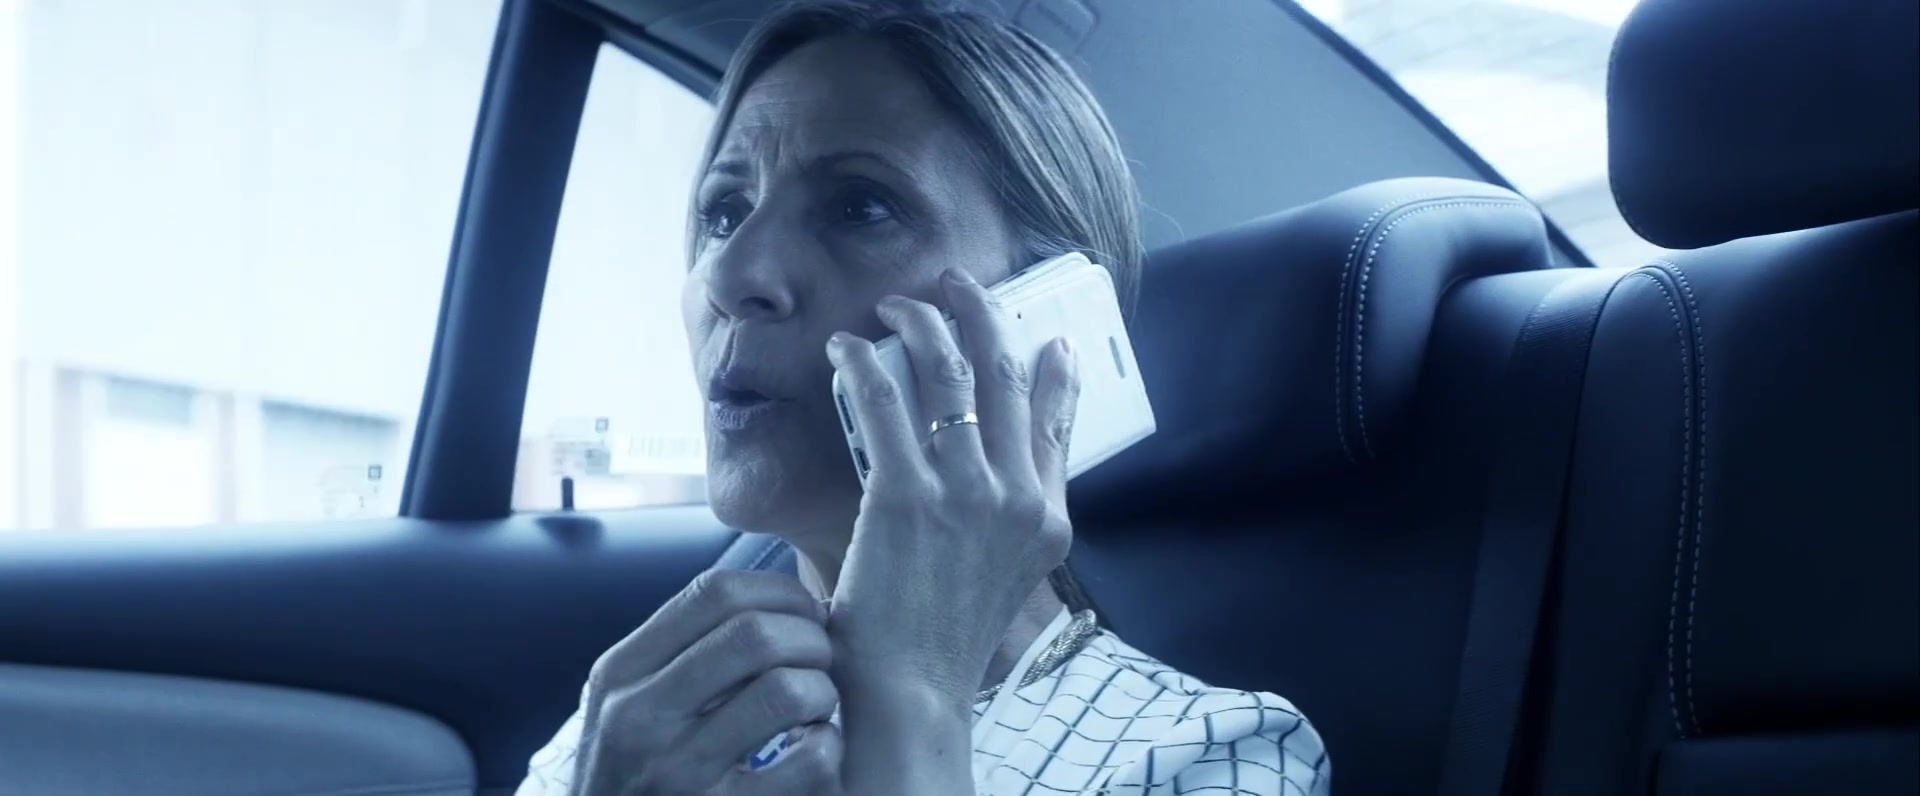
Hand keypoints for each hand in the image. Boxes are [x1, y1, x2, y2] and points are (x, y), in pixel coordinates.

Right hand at [570, 570, 843, 795]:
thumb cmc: (634, 774)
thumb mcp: (627, 705)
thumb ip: (680, 653)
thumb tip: (774, 600)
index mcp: (620, 673)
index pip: (714, 592)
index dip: (780, 592)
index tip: (803, 613)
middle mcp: (640, 717)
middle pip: (755, 634)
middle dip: (810, 639)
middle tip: (820, 662)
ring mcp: (679, 773)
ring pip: (786, 692)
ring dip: (822, 692)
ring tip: (816, 707)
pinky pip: (809, 762)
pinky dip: (828, 749)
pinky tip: (815, 753)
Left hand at [825, 266, 1079, 698]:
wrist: (911, 691)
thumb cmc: (942, 638)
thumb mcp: (1005, 576)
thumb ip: (1009, 517)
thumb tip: (993, 462)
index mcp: (1048, 519)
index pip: (1060, 420)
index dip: (1053, 368)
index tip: (1045, 335)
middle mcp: (1016, 498)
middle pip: (1006, 375)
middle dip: (981, 314)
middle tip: (956, 284)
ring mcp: (964, 494)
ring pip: (948, 373)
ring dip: (919, 323)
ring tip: (895, 304)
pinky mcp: (904, 497)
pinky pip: (884, 403)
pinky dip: (862, 364)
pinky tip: (845, 349)